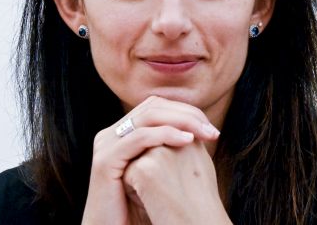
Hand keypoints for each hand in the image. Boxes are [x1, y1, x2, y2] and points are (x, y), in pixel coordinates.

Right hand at [81, 96, 220, 224]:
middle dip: (187, 115)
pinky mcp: (105, 161)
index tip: (211, 129)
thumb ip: (171, 148)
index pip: (157, 106)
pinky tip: (187, 141)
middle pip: (153, 107)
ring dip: (182, 121)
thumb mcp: (159, 172)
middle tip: (212, 131)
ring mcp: (106, 145)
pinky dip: (165, 135)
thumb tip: (203, 130)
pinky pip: (138, 138)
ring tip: (205, 134)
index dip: (186, 111)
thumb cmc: (140, 209)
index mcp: (123, 133)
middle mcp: (112, 134)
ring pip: (148, 117)